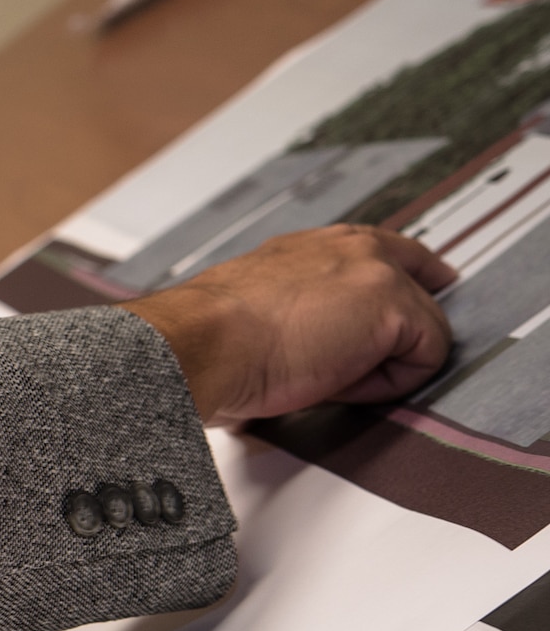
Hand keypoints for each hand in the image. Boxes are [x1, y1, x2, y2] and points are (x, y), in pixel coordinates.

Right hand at [119, 225, 455, 424]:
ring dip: (383, 362)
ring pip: (420, 326)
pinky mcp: (395, 306)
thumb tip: (299, 349)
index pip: (377, 250)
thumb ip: (292, 311)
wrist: (203, 343)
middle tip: (384, 358)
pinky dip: (390, 382)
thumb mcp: (250, 311)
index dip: (404, 276)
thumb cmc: (208, 340)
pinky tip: (341, 383)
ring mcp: (376, 272)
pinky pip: (426, 356)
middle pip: (417, 277)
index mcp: (307, 247)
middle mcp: (345, 247)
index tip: (418, 295)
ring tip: (330, 378)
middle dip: (405, 322)